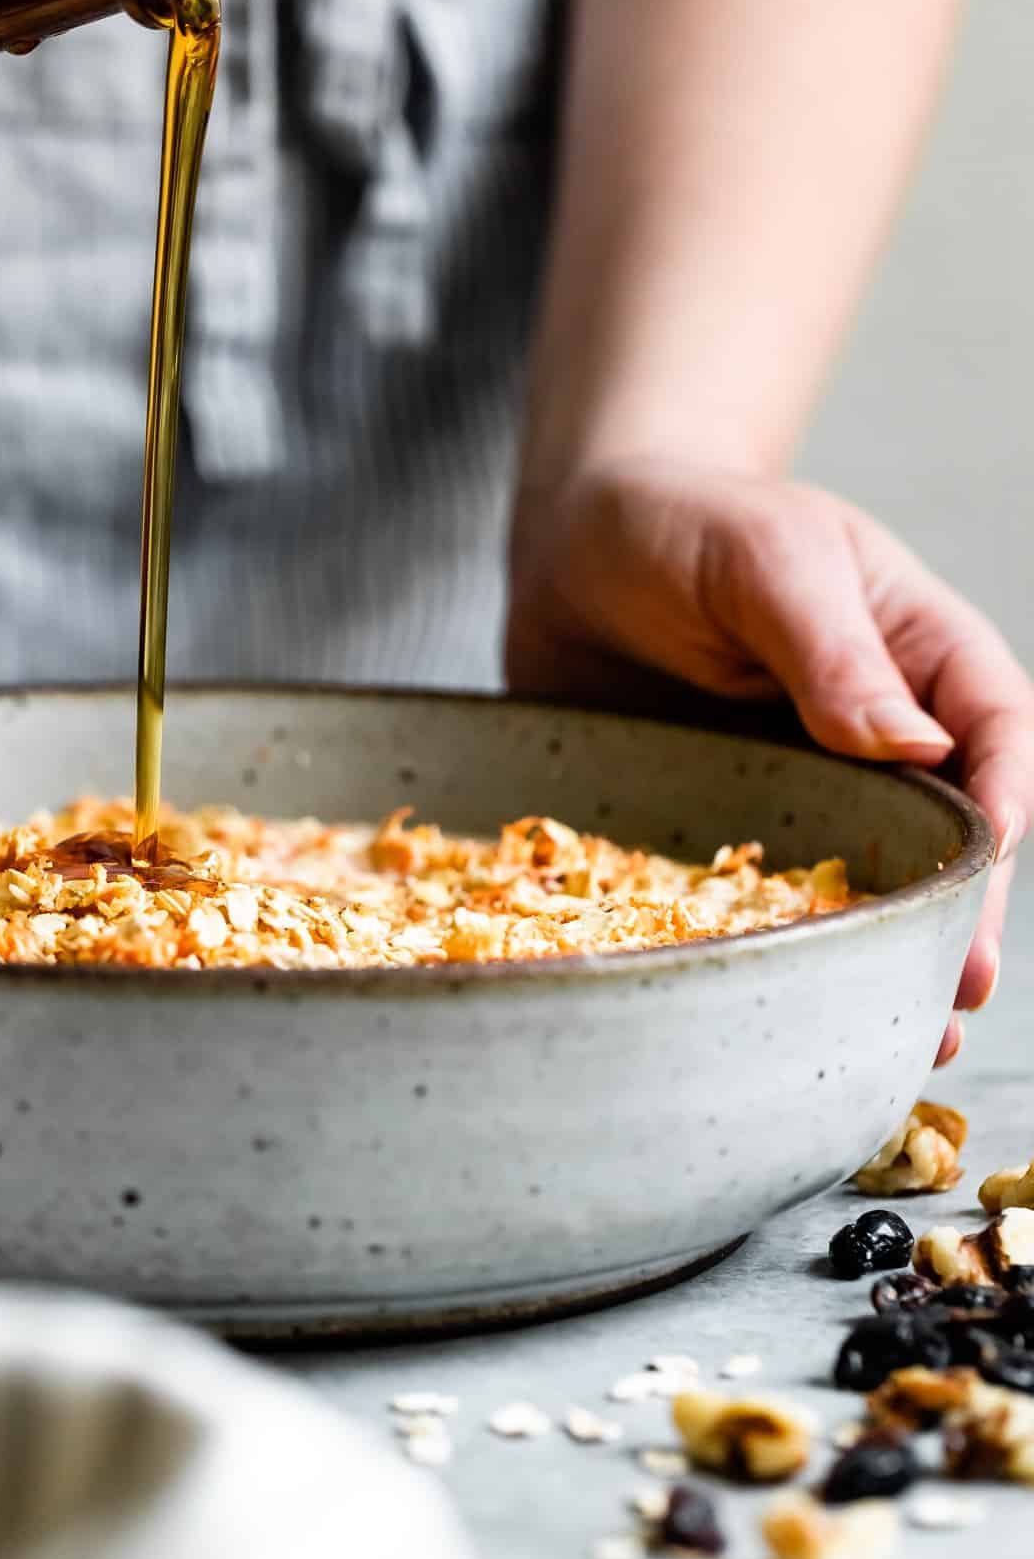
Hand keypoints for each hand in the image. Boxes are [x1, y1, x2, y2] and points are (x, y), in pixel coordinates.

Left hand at [507, 457, 1033, 1062]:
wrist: (569, 547)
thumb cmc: (681, 520)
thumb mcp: (762, 557)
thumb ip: (832, 647)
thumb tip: (919, 749)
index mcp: (920, 650)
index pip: (994, 735)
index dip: (1002, 815)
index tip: (982, 891)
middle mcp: (879, 732)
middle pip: (948, 835)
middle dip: (959, 918)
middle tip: (955, 998)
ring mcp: (807, 787)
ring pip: (872, 883)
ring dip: (889, 958)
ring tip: (902, 1038)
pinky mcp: (733, 828)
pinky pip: (772, 898)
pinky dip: (790, 953)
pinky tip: (791, 1011)